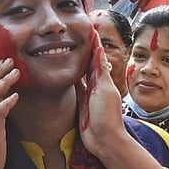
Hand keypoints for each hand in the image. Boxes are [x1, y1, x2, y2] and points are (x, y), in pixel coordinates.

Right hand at [76, 27, 127, 156]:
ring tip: (65, 49)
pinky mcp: (80, 103)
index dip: (93, 43)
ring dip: (75, 62)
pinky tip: (62, 72)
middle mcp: (95, 84)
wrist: (104, 140)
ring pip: (80, 74)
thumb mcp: (104, 91)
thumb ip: (100, 72)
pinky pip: (74, 88)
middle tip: (74, 34)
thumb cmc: (107, 116)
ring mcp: (88, 94)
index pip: (97, 56)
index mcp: (103, 79)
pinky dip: (70, 79)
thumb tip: (100, 50)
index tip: (89, 28)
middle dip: (83, 49)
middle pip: (88, 62)